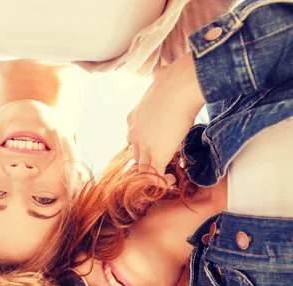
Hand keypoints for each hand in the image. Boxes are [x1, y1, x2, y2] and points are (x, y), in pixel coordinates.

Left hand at [126, 52, 204, 180]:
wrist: (182, 84)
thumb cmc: (177, 78)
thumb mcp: (161, 78)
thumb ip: (159, 80)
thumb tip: (161, 72)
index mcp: (134, 117)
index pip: (134, 138)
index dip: (144, 145)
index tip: (156, 147)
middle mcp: (134, 133)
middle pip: (136, 155)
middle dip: (146, 161)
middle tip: (160, 165)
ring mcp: (144, 146)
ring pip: (144, 168)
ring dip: (154, 174)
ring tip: (166, 177)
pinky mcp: (156, 155)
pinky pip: (155, 175)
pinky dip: (162, 181)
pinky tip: (172, 180)